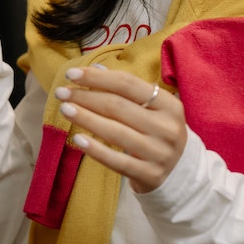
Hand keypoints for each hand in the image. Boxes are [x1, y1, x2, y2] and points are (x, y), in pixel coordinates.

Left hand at [54, 65, 186, 192]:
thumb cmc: (158, 131)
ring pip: (115, 132)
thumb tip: (95, 69)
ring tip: (64, 109)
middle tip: (61, 92)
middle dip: (85, 97)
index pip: (127, 84)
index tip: (71, 74)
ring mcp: (159, 153)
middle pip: (118, 107)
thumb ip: (126, 89)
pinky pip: (117, 161)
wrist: (182, 172)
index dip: (97, 78)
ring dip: (86, 118)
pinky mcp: (150, 174)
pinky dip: (96, 149)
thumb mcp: (152, 108)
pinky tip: (77, 139)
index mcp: (169, 104)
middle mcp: (167, 127)